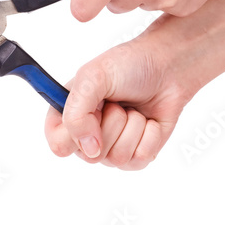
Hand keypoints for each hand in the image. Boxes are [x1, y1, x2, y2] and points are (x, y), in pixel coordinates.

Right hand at [44, 29, 193, 170]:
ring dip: (132, 127)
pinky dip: (149, 135)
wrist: (167, 66)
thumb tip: (89, 150)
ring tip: (133, 108)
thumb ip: (77, 113)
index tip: (93, 112)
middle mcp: (88, 133)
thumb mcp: (93, 77)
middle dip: (111, 124)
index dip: (74, 133)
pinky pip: (140, 159)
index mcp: (69, 113)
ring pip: (116, 158)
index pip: (58, 143)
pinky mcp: (137, 152)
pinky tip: (149, 119)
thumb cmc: (128, 65)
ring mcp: (113, 145)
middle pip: (90, 155)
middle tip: (116, 103)